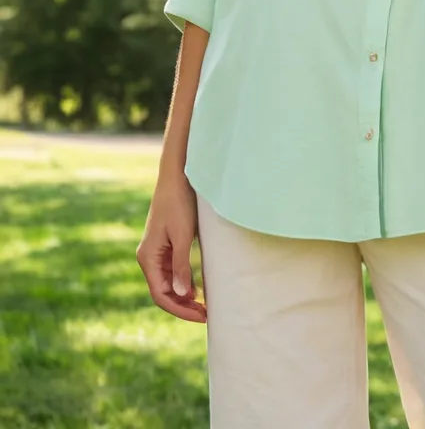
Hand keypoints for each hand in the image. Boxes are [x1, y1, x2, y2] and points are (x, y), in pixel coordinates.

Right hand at [136, 172, 206, 322]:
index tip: (201, 316)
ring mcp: (156, 252)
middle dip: (183, 306)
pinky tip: (198, 289)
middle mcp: (148, 257)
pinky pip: (172, 271)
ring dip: (184, 296)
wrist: (176, 177)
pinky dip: (184, 282)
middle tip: (206, 315)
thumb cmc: (179, 204)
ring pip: (168, 283)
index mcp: (148, 257)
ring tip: (204, 306)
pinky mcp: (165, 245)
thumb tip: (183, 295)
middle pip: (163, 292)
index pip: (161, 295)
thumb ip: (181, 266)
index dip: (180, 310)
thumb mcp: (183, 236)